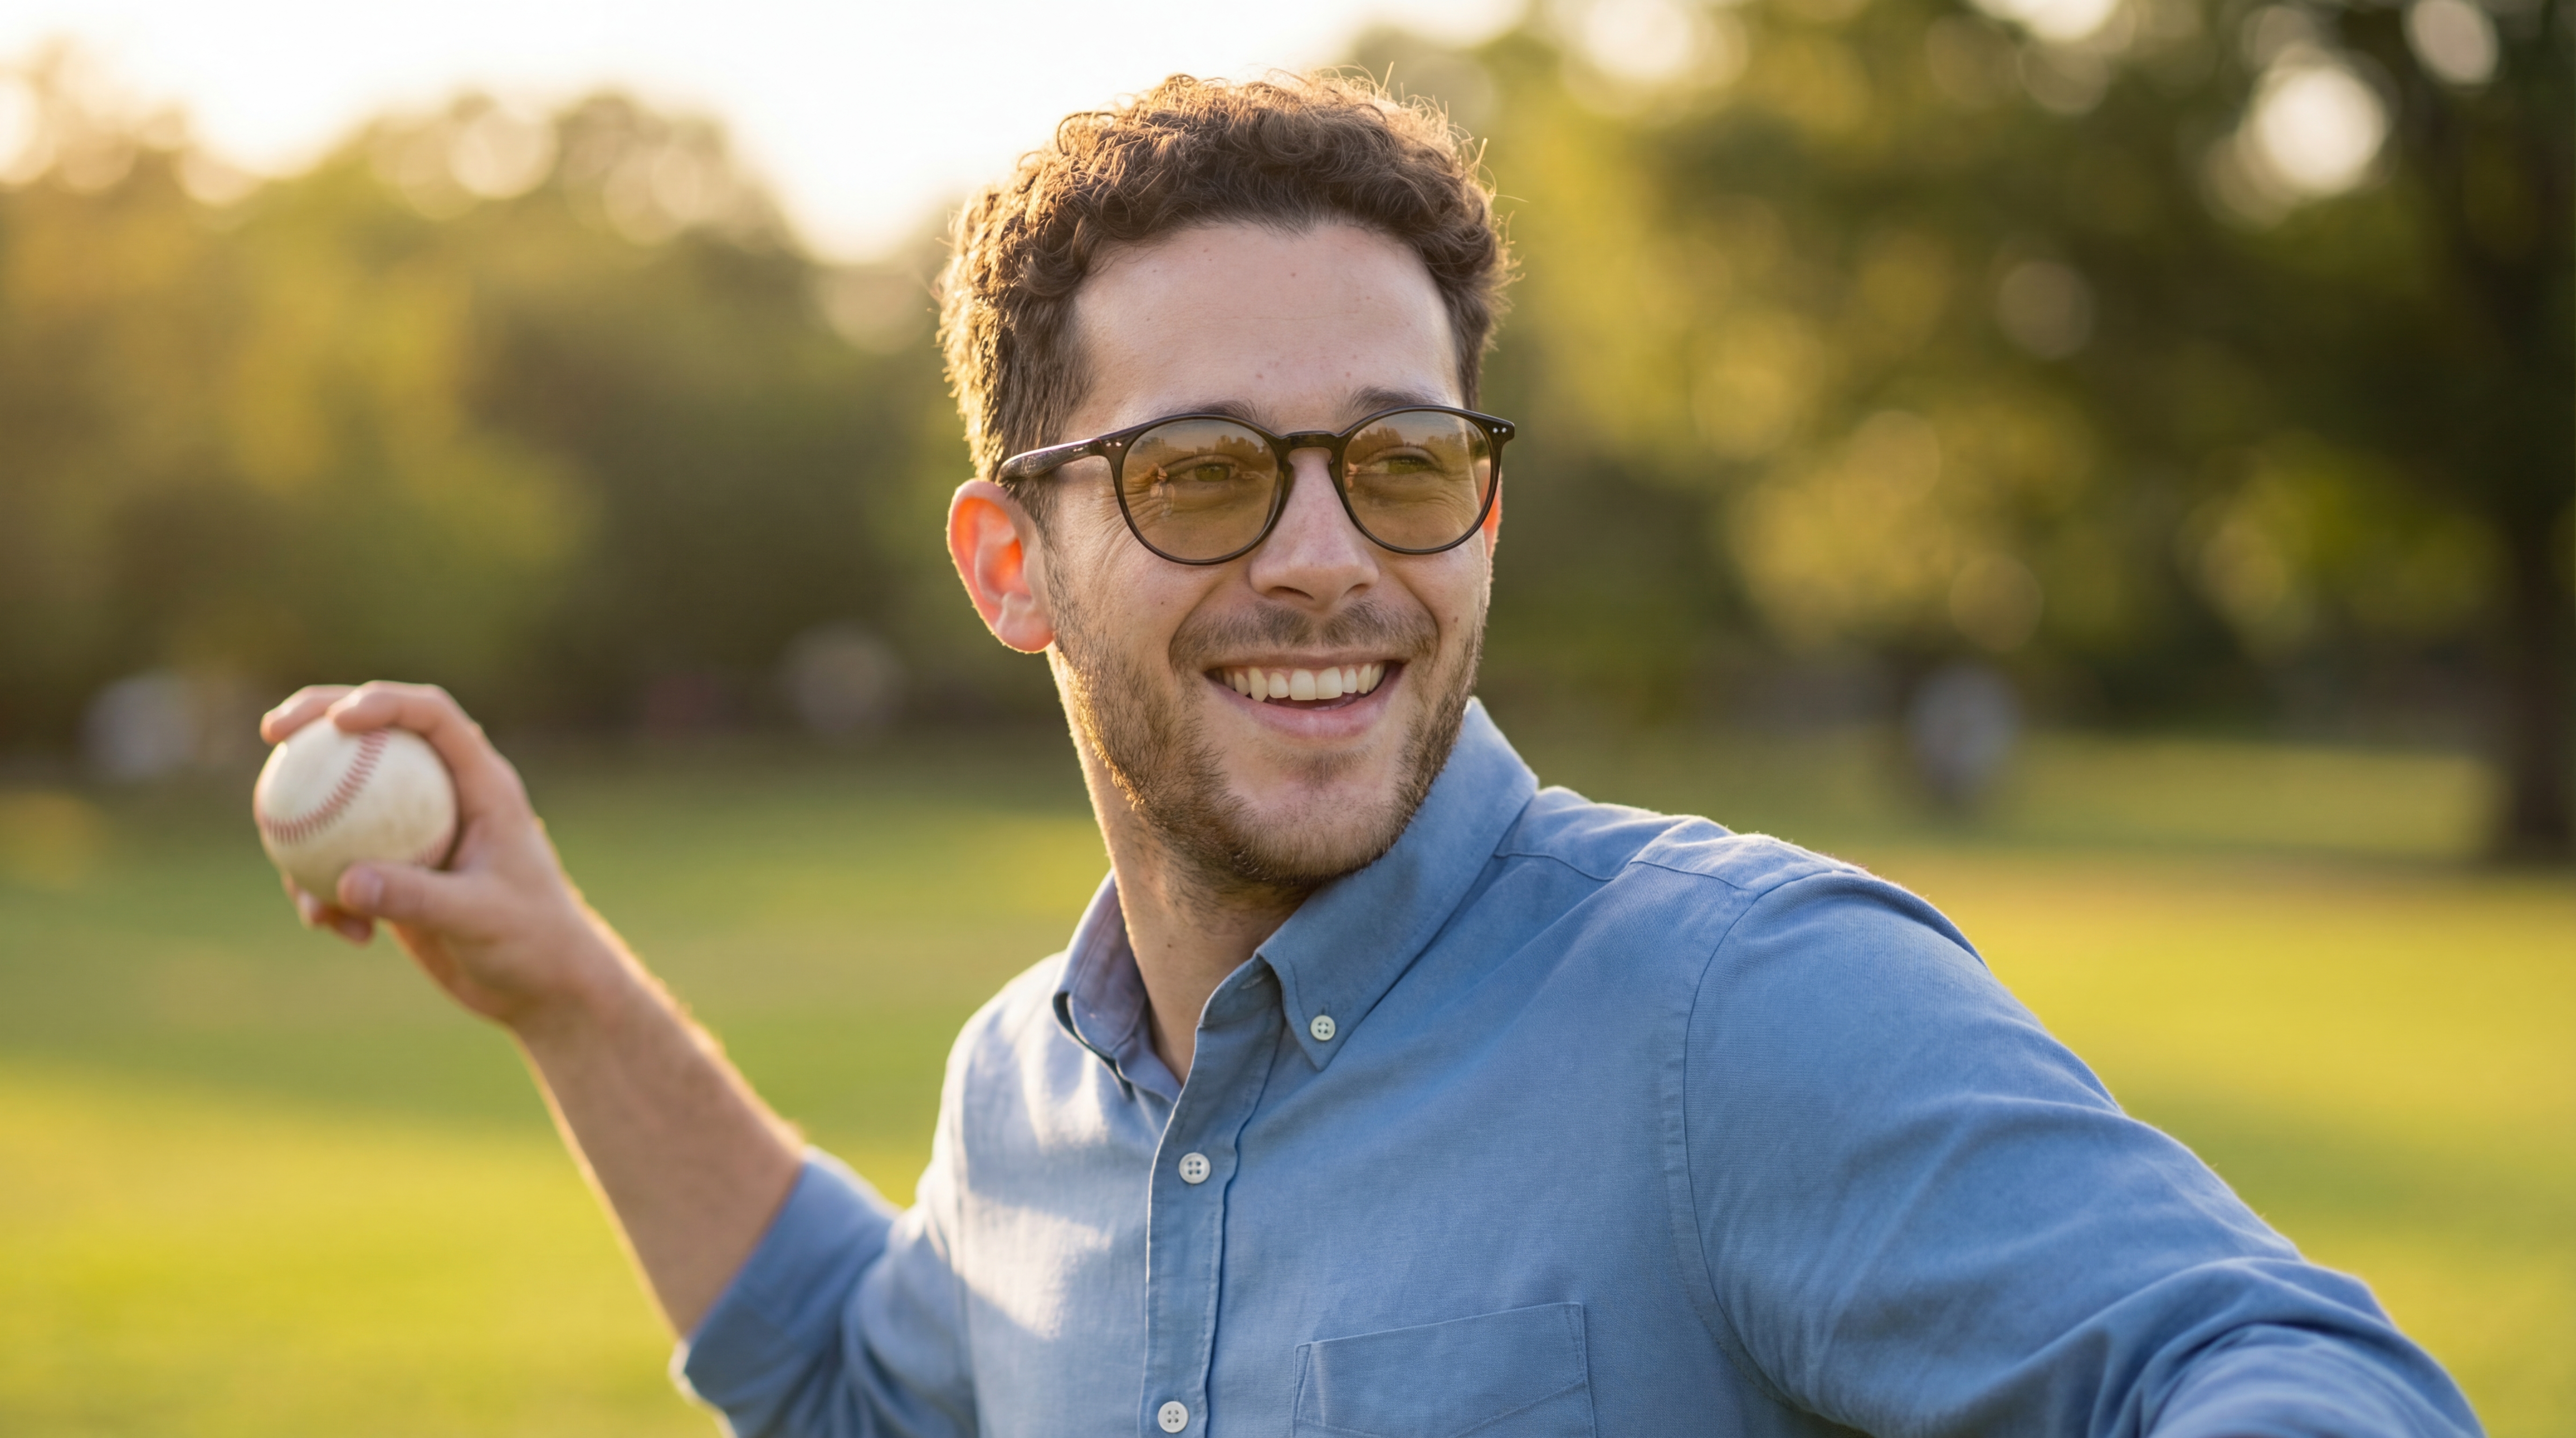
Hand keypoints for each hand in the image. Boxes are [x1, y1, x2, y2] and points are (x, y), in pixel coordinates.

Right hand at [261, 682, 621, 1029]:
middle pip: (377, 736)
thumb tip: (344, 880)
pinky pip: (340, 861)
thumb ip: (417, 897)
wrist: (541, 986)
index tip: (336, 719)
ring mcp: (415, 831)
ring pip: (343, 802)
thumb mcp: (480, 918)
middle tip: (272, 731)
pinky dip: (327, 891)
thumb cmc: (533, 943)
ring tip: (307, 895)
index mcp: (482, 784)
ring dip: (308, 835)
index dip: (384, 700)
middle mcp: (446, 795)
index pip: (433, 717)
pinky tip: (338, 930)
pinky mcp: (395, 869)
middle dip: (319, 723)